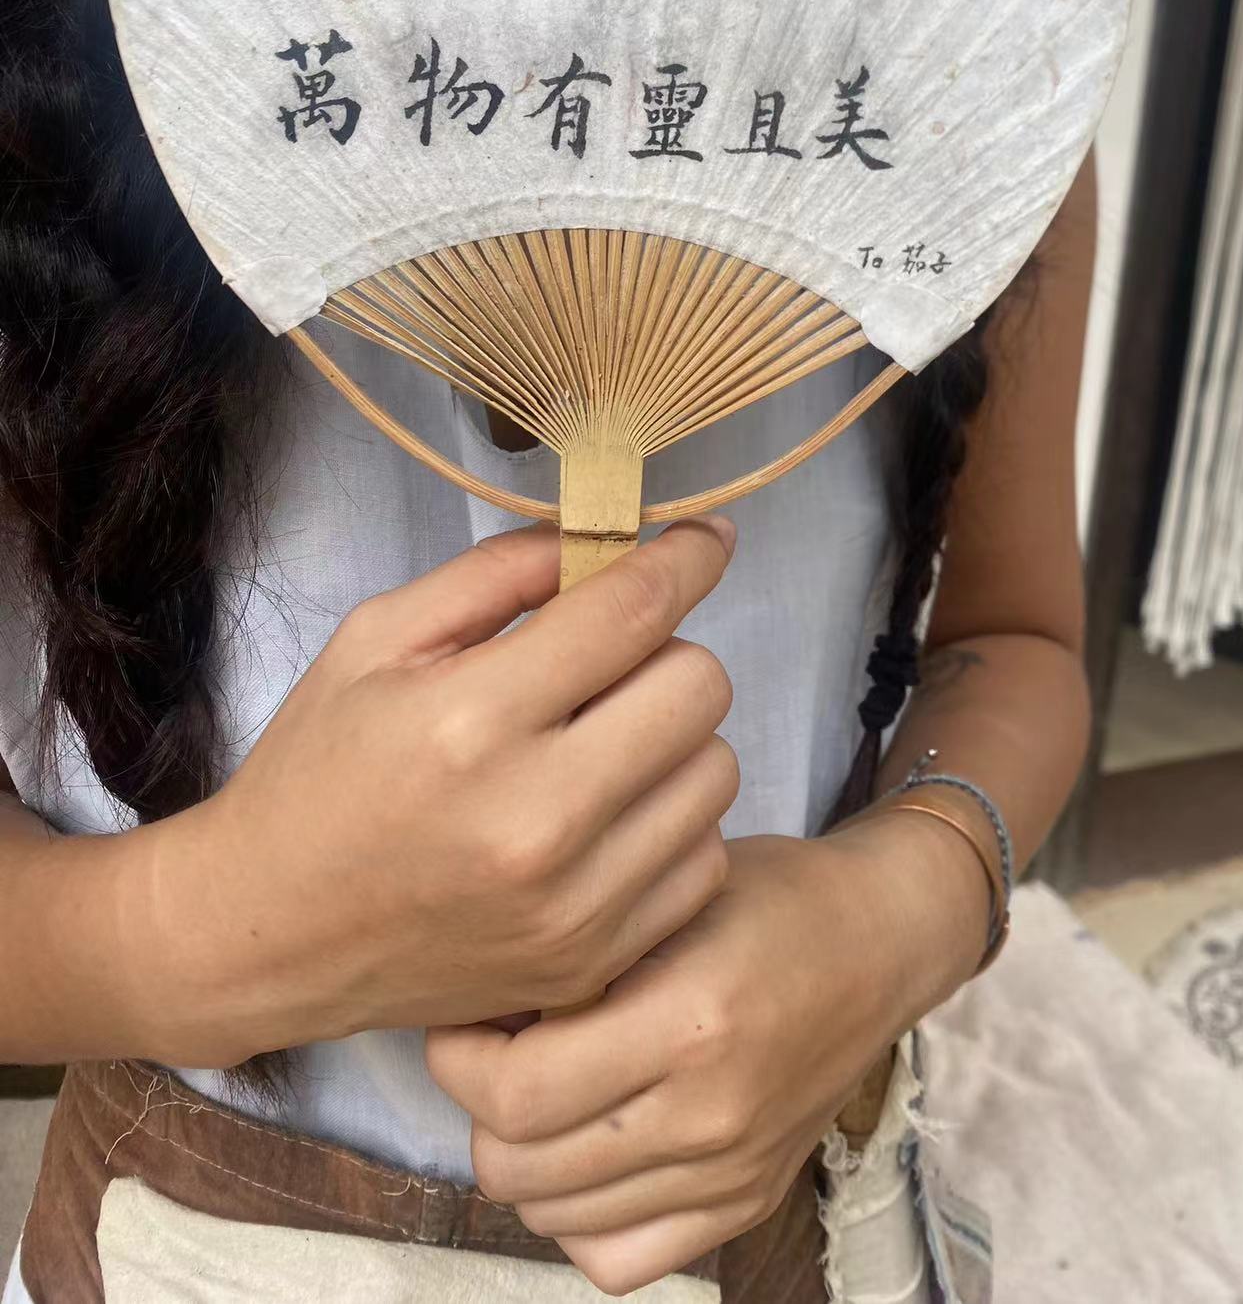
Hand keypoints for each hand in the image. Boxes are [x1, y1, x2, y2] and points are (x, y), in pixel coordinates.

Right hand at [143, 519, 739, 1065]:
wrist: (269, 933)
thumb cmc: (318, 769)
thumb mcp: (376, 638)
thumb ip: (496, 574)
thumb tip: (603, 538)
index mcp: (472, 720)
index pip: (633, 611)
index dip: (687, 557)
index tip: (705, 539)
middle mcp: (537, 819)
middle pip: (699, 686)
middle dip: (666, 650)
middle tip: (613, 664)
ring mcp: (574, 904)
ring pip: (716, 771)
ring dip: (675, 738)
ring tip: (604, 743)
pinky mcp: (593, 961)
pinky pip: (705, 860)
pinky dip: (672, 824)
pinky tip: (609, 816)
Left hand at [428, 817, 988, 1295]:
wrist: (880, 942)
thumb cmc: (771, 897)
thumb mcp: (672, 891)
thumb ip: (582, 950)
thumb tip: (475, 998)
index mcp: (689, 1021)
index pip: (516, 1091)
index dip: (459, 1055)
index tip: (466, 1012)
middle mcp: (710, 1115)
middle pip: (518, 1166)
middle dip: (477, 1104)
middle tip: (494, 1047)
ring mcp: (730, 1174)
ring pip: (552, 1219)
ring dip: (522, 1156)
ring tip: (542, 1087)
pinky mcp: (745, 1205)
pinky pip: (617, 1261)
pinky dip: (578, 1217)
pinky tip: (586, 1146)